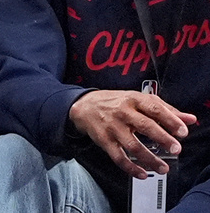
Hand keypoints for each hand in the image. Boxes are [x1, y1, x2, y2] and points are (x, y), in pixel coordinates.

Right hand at [68, 90, 195, 177]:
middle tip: (176, 149)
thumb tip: (189, 119)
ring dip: (150, 159)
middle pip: (145, 126)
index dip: (170, 120)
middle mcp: (123, 112)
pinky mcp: (104, 140)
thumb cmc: (115, 102)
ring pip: (133, 145)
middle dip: (162, 138)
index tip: (183, 131)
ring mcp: (113, 127)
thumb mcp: (138, 100)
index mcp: (133, 100)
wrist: (84, 106)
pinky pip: (118, 157)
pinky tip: (142, 173)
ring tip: (163, 168)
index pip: (154, 108)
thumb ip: (165, 109)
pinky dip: (131, 168)